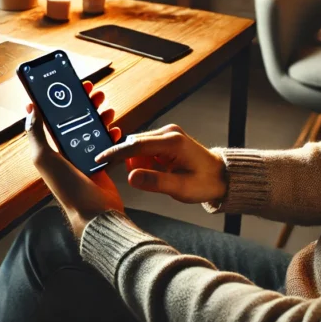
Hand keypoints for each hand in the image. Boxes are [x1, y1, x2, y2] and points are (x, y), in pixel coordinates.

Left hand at [26, 81, 124, 238]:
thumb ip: (36, 133)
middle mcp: (67, 151)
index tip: (67, 84)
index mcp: (51, 148)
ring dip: (100, 116)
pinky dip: (112, 134)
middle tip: (93, 91)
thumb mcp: (44, 158)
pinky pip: (107, 143)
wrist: (95, 213)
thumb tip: (29, 110)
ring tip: (107, 108)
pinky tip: (115, 129)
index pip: (53, 118)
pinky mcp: (101, 163)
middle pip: (76, 119)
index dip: (59, 100)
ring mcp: (85, 157)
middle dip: (84, 103)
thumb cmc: (67, 188)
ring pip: (93, 128)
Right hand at [94, 124, 226, 204]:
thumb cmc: (205, 183)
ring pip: (138, 146)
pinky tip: (157, 172)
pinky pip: (145, 148)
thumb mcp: (181, 189)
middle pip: (134, 144)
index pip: (135, 145)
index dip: (115, 153)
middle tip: (137, 179)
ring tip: (158, 177)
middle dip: (129, 162)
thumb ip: (155, 182)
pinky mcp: (166, 138)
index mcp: (172, 142)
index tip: (98, 160)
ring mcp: (167, 133)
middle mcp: (168, 132)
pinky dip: (144, 161)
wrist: (221, 176)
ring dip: (139, 163)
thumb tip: (130, 178)